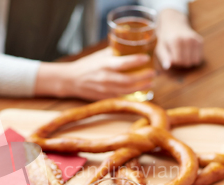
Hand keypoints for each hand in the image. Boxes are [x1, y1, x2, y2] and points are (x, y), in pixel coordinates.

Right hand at [35, 48, 155, 100]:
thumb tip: (133, 47)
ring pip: (127, 91)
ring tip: (149, 82)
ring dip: (141, 87)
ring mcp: (105, 90)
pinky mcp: (105, 98)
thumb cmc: (87, 65)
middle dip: (143, 77)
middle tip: (153, 72)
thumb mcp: (100, 55)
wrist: (71, 80)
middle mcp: (105, 78)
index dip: (137, 61)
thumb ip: (115, 53)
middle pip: (129, 80)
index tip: (147, 57)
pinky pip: (121, 96)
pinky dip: (132, 94)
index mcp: (104, 64)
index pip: (123, 63)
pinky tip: (139, 90)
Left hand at [156, 9, 203, 68]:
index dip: (173, 62)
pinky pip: (199, 59)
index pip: (178, 61)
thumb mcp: (160, 48)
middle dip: (180, 63)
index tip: (170, 57)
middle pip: (186, 63)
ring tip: (182, 54)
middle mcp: (188, 39)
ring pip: (194, 62)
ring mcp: (196, 40)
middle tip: (176, 55)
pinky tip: (188, 52)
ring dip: (187, 61)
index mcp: (176, 41)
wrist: (174, 24)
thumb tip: (167, 67)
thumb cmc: (166, 39)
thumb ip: (163, 57)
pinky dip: (193, 58)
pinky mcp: (200, 41)